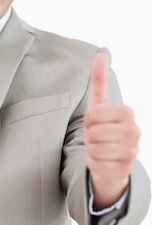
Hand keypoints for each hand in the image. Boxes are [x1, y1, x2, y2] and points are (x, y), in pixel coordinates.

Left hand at [85, 52, 139, 208]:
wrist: (109, 157)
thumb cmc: (102, 127)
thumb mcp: (99, 103)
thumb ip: (99, 80)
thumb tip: (100, 54)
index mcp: (128, 114)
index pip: (96, 113)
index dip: (89, 118)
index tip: (94, 121)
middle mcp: (135, 132)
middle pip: (95, 132)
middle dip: (89, 134)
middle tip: (95, 136)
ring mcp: (132, 152)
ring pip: (96, 149)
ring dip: (90, 149)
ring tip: (97, 148)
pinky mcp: (124, 171)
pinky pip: (97, 165)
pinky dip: (92, 163)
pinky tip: (99, 161)